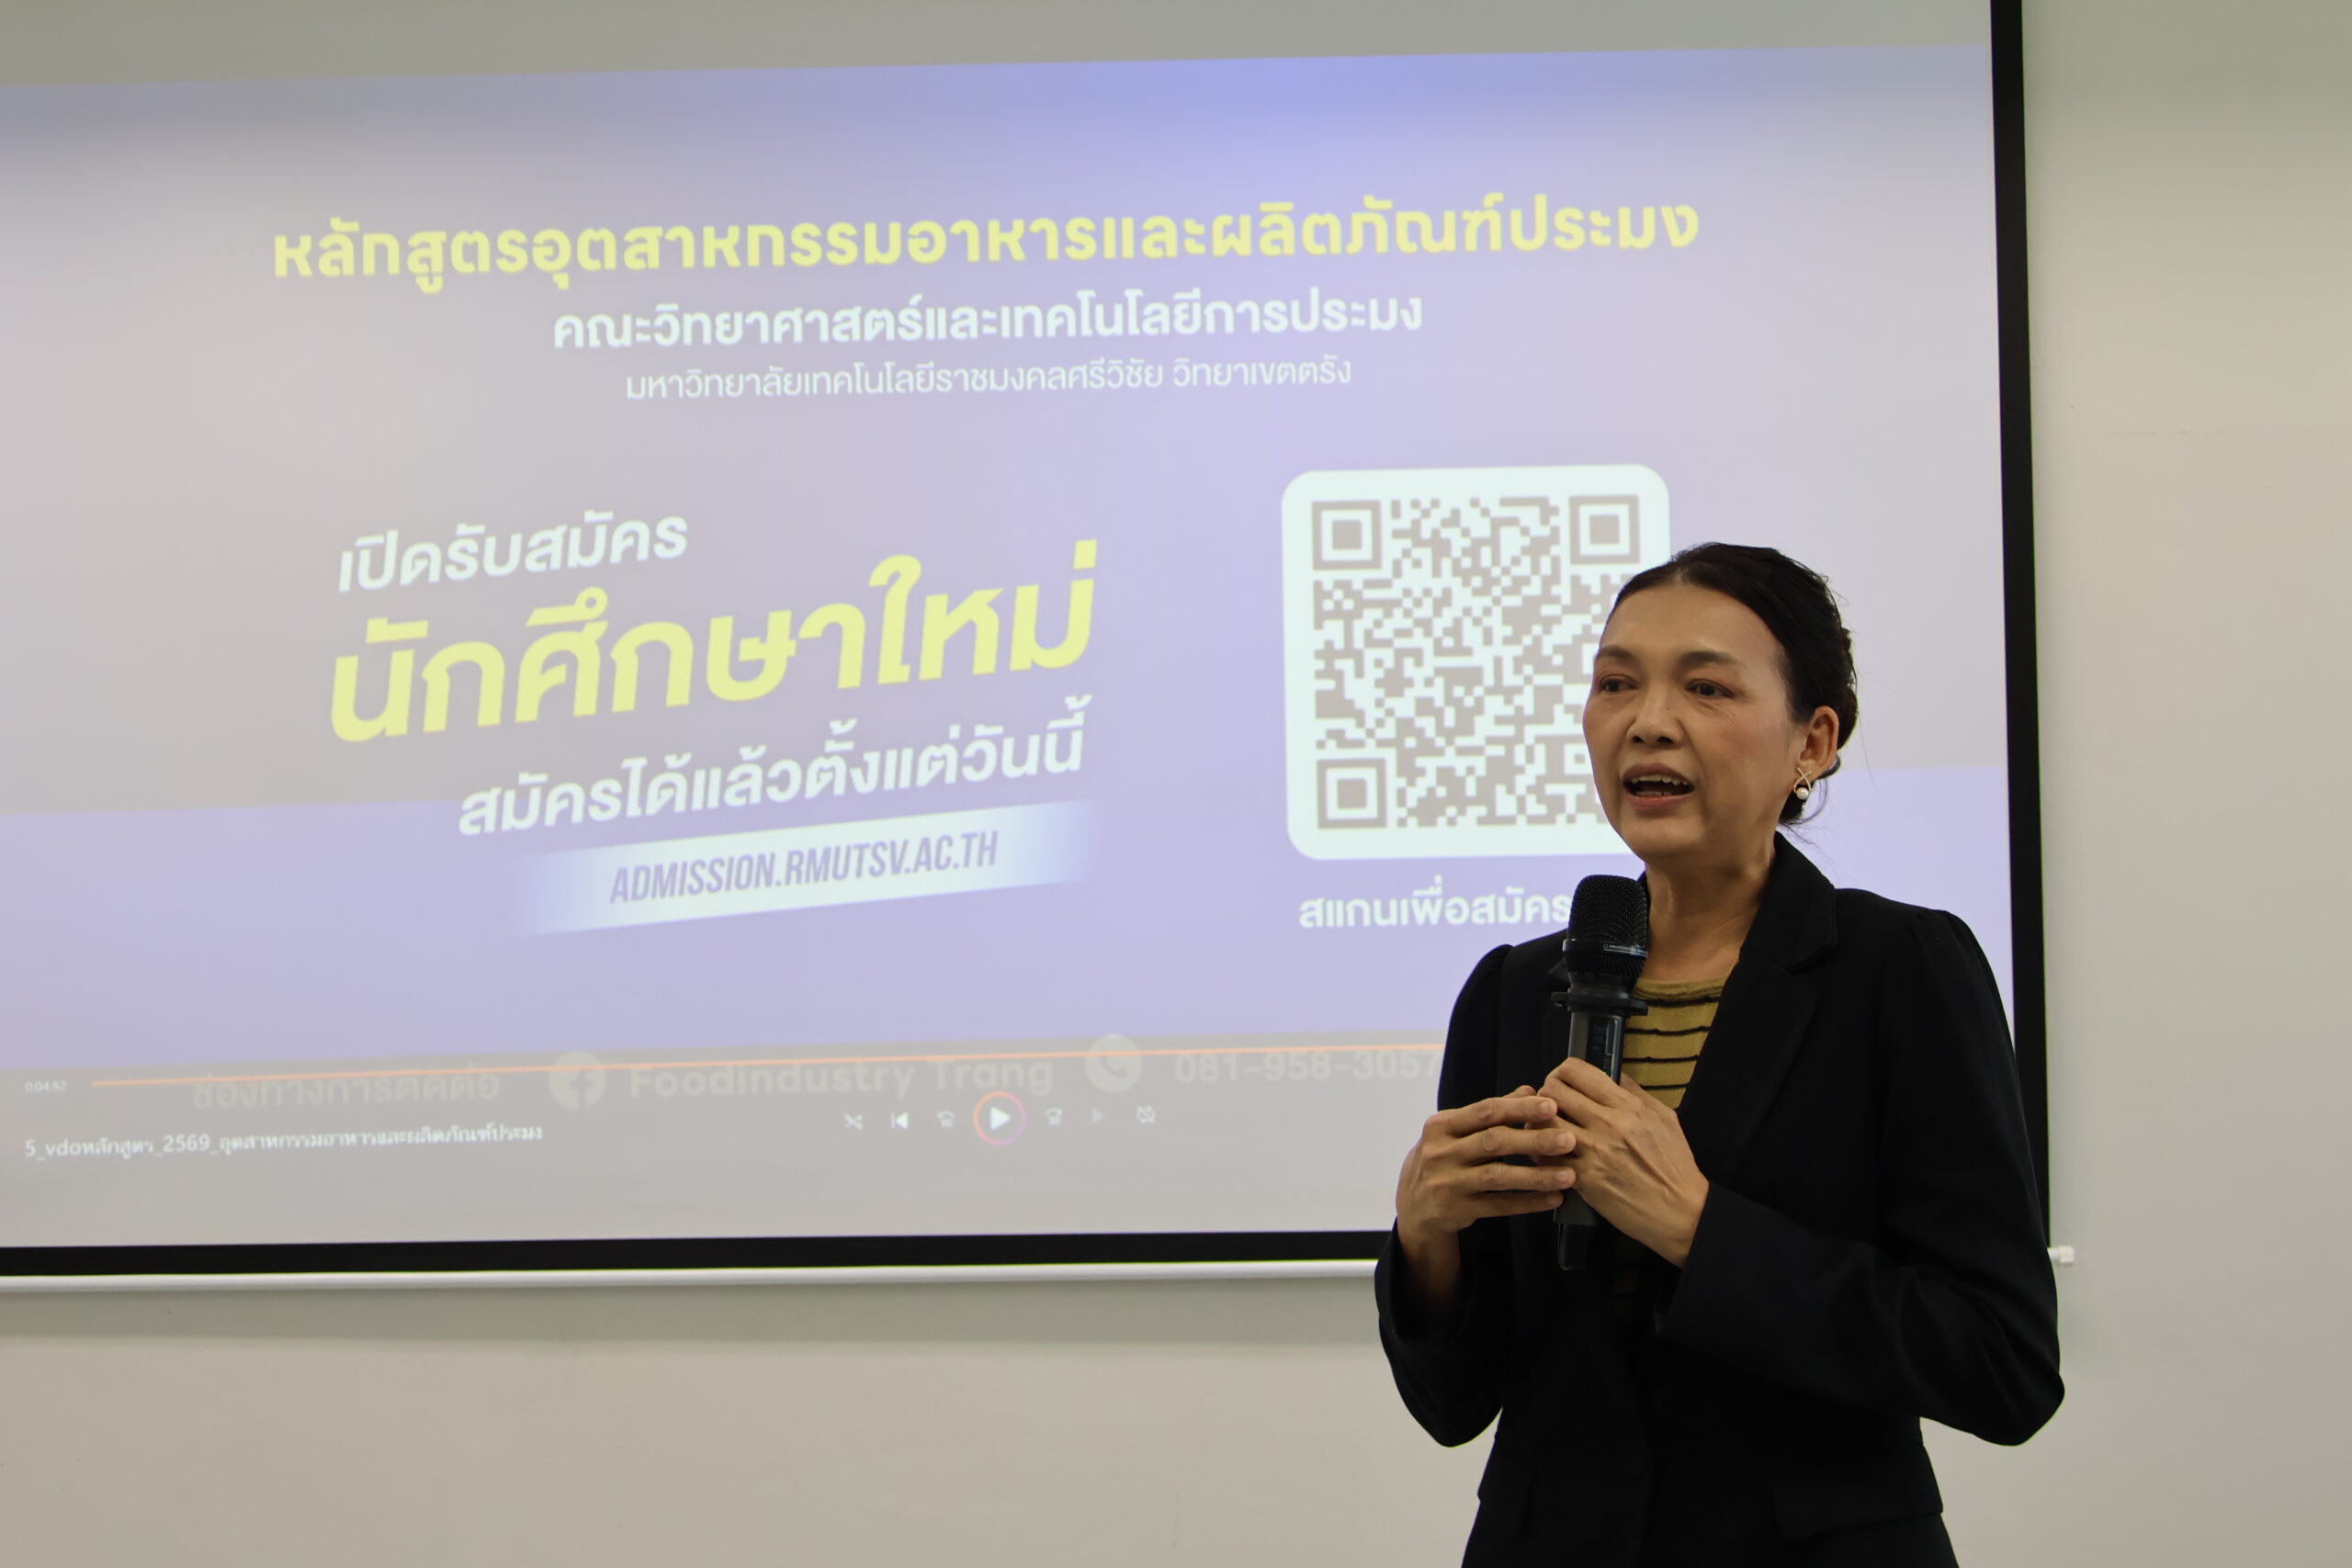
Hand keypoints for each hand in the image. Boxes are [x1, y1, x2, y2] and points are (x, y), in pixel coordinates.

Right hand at [1394, 1085, 1580, 1248]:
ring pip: (1498, 1177)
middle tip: (1568, 1140)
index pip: (1485, 1111)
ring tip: (1568, 1175)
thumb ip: (1492, 1112)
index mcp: (1441, 1126)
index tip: (1551, 1106)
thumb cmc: (1443, 1158)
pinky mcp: (1457, 1210)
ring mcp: (1448, 1183)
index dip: (1519, 1109)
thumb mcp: (1456, 1131)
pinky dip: (1528, 1202)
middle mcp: (1441, 1153)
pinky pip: (1499, 1206)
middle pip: (1494, 1142)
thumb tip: (1529, 1091)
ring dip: (1537, 1176)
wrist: (1414, 1204)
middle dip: (1534, 1140)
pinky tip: (1552, 1198)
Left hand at [1533, 1056, 1710, 1266]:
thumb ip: (1635, 1093)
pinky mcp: (1585, 1179)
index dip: (1562, 1072)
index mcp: (1627, 1105)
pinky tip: (1550, 1156)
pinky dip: (1542, 1154)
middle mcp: (1608, 1124)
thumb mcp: (1663, 1118)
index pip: (1576, 1072)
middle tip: (1551, 1106)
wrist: (1682, 1211)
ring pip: (1543, 1123)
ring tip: (1546, 1130)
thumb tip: (1613, 1074)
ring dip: (1539, 1124)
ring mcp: (1594, 1152)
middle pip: (1552, 1092)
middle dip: (1546, 1095)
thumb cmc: (1675, 1166)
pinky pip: (1547, 1158)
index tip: (1563, 1082)